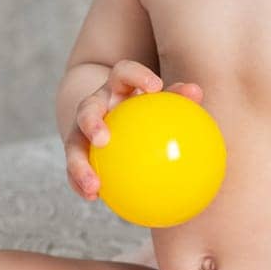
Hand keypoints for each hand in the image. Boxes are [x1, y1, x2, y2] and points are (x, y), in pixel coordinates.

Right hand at [63, 59, 204, 202]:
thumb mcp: (162, 102)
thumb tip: (196, 92)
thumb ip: (178, 97)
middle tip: (103, 140)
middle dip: (91, 122)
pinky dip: (80, 182)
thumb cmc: (148, 109)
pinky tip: (93, 197)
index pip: (124, 72)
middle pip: (87, 109)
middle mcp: (96, 105)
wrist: (118, 118)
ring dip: (80, 165)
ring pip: (74, 144)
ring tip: (93, 185)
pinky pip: (74, 169)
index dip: (137, 75)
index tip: (155, 88)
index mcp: (118, 87)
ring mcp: (82, 129)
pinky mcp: (77, 150)